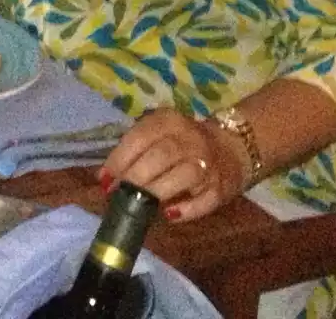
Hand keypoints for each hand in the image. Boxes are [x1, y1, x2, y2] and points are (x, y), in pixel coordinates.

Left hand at [99, 109, 242, 221]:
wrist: (232, 148)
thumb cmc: (183, 143)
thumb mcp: (159, 133)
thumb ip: (133, 150)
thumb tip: (104, 177)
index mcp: (169, 121)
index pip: (140, 137)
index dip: (119, 159)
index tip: (105, 179)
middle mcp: (191, 139)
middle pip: (160, 156)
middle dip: (135, 177)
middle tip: (118, 194)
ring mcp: (208, 163)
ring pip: (184, 175)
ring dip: (157, 191)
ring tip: (139, 204)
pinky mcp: (221, 187)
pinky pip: (205, 200)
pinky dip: (187, 209)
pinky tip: (169, 214)